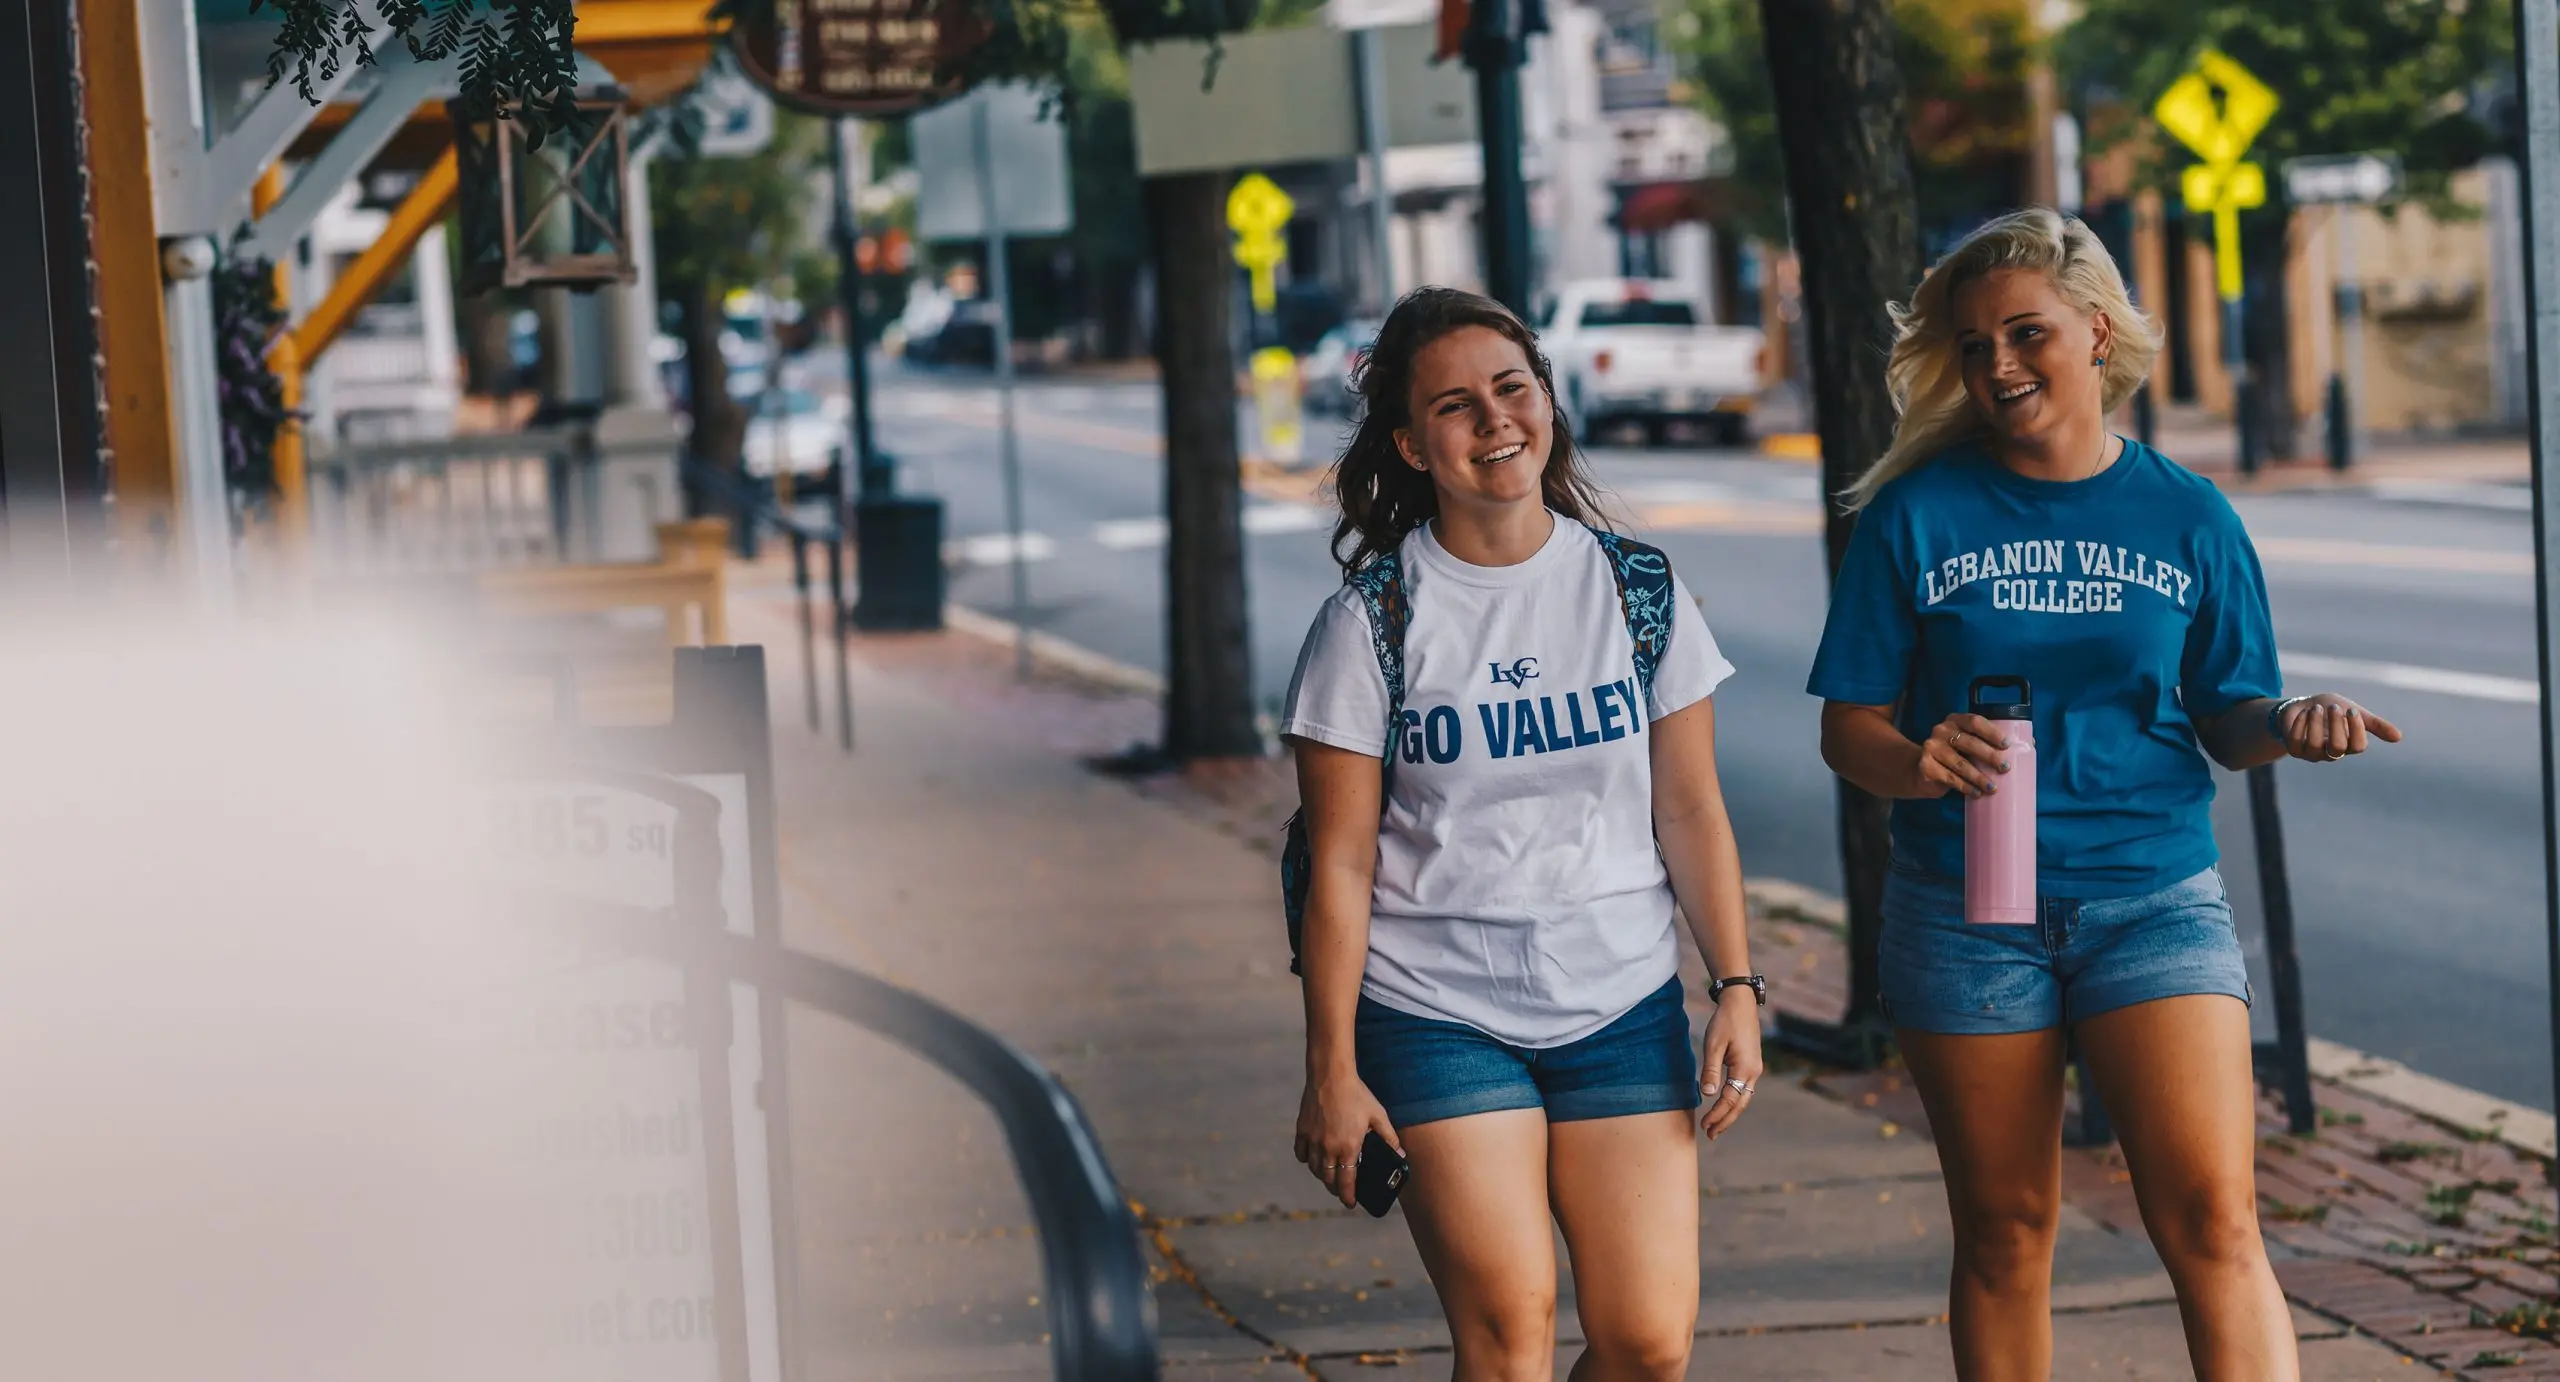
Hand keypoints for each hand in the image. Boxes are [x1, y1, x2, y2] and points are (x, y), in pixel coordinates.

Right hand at [1294, 1071, 1401, 1207]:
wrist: (1331, 1076)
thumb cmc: (1357, 1094)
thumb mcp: (1378, 1115)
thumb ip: (1389, 1138)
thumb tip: (1401, 1155)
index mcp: (1348, 1147)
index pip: (1346, 1182)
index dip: (1348, 1196)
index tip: (1351, 1204)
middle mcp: (1328, 1148)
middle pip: (1329, 1179)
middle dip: (1336, 1189)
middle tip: (1342, 1190)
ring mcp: (1313, 1140)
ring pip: (1315, 1169)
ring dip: (1323, 1177)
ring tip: (1330, 1176)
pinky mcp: (1302, 1130)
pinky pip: (1301, 1154)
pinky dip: (1307, 1160)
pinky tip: (1314, 1159)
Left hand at [1699, 987, 1764, 1140]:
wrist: (1740, 1003)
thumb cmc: (1725, 1022)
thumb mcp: (1714, 1045)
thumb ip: (1711, 1070)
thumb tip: (1708, 1094)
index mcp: (1745, 1069)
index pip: (1730, 1100)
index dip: (1717, 1115)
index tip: (1705, 1126)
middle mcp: (1754, 1072)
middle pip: (1740, 1104)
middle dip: (1725, 1121)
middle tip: (1711, 1135)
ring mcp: (1755, 1068)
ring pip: (1743, 1098)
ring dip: (1730, 1113)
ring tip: (1716, 1126)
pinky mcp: (1751, 1064)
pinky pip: (1743, 1089)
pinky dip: (1734, 1101)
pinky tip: (1724, 1106)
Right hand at [1911, 713, 2012, 798]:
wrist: (1922, 768)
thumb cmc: (1954, 754)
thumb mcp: (1968, 743)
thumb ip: (1990, 741)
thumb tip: (2031, 743)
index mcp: (1955, 720)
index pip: (1974, 722)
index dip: (1991, 732)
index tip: (2006, 745)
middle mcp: (1941, 730)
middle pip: (1969, 743)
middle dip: (1989, 756)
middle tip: (2005, 768)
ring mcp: (1931, 748)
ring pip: (1960, 764)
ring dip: (1979, 777)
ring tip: (1993, 788)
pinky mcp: (1926, 766)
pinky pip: (1950, 778)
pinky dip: (1966, 787)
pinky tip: (1976, 793)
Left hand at [2279, 693, 2401, 762]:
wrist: (2304, 706)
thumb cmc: (2331, 710)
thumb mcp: (2354, 713)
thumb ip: (2374, 724)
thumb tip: (2399, 737)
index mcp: (2350, 744)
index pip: (2359, 746)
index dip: (2357, 729)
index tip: (2351, 710)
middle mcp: (2332, 753)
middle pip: (2337, 747)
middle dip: (2336, 725)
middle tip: (2333, 707)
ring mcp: (2312, 753)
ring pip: (2314, 745)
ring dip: (2315, 723)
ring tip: (2317, 708)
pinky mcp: (2295, 749)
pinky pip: (2295, 741)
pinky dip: (2300, 725)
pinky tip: (2304, 712)